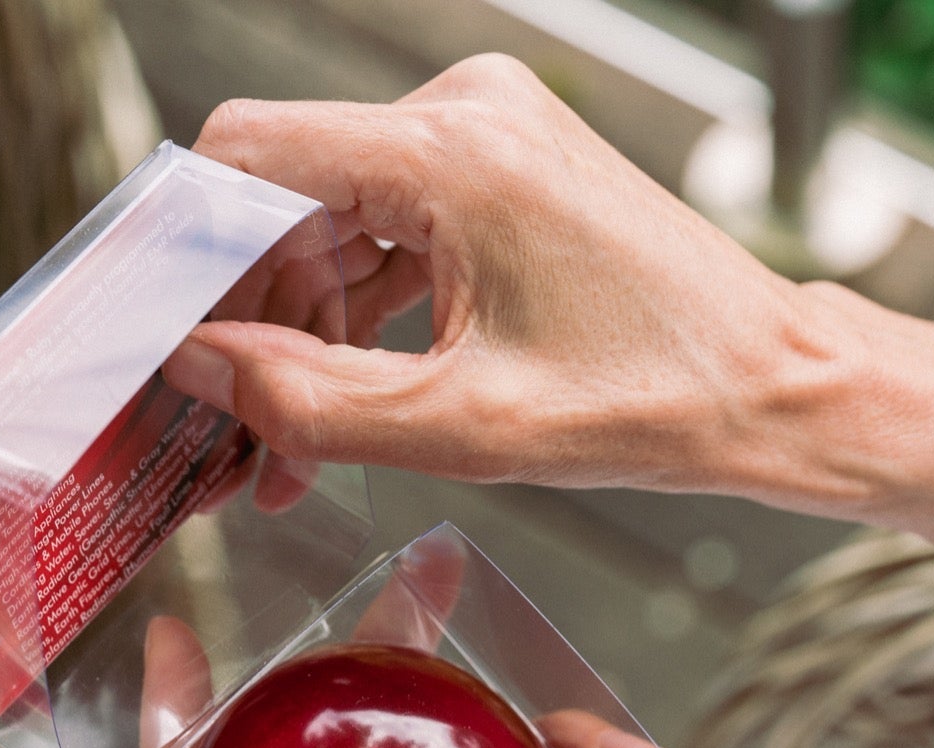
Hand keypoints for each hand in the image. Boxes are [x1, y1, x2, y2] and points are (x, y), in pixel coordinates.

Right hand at [161, 54, 843, 508]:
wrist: (769, 388)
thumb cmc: (659, 399)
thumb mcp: (461, 427)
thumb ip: (309, 401)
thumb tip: (201, 368)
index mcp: (454, 151)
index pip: (249, 156)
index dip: (188, 253)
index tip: (163, 335)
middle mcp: (469, 115)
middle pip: (288, 198)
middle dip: (251, 319)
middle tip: (227, 426)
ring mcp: (492, 136)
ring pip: (334, 221)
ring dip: (303, 330)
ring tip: (287, 445)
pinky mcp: (506, 173)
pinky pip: (390, 230)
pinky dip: (360, 313)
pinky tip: (344, 398)